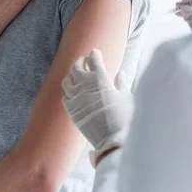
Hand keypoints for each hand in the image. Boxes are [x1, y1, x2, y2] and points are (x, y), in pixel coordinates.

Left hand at [62, 49, 133, 165]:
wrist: (111, 139)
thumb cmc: (123, 117)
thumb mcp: (126, 97)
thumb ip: (122, 83)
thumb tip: (120, 74)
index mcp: (100, 78)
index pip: (94, 59)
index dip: (94, 54)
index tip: (95, 52)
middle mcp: (85, 84)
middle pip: (76, 66)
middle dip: (80, 61)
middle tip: (84, 60)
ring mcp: (76, 97)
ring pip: (67, 80)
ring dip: (71, 75)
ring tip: (76, 76)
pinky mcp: (71, 110)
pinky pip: (65, 97)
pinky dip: (69, 93)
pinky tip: (73, 94)